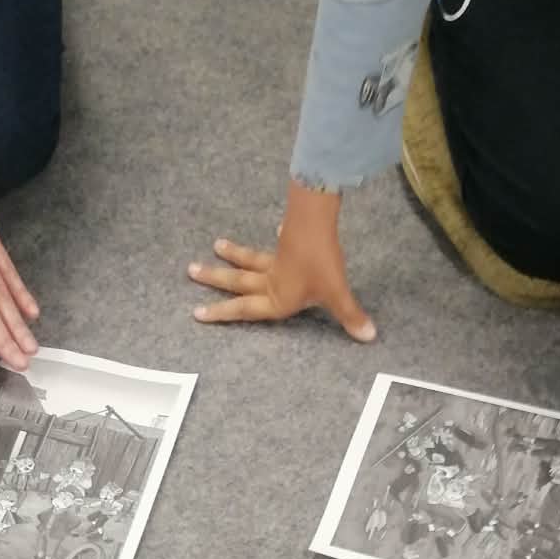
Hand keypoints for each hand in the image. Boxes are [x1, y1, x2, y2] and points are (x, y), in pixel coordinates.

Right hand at [189, 184, 376, 341]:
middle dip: (214, 279)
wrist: (315, 222)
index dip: (221, 313)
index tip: (197, 312)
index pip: (243, 310)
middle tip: (191, 271)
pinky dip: (275, 240)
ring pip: (250, 260)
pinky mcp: (288, 241)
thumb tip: (369, 336)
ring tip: (215, 246)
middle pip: (237, 281)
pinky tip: (275, 231)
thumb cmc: (320, 262)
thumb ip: (350, 316)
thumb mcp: (336, 293)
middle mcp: (271, 280)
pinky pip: (277, 244)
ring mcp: (278, 259)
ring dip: (233, 255)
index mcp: (276, 298)